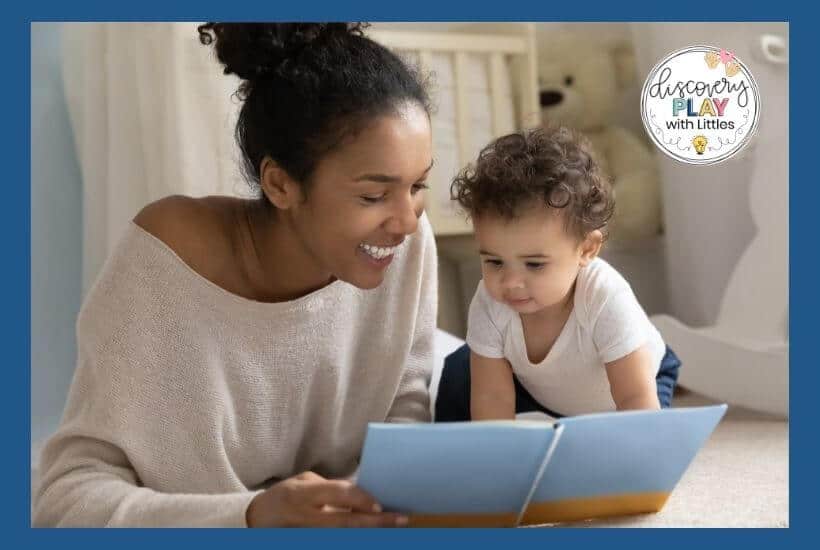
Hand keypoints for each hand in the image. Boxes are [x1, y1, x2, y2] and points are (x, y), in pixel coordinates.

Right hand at [245, 471, 408, 526]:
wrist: (256, 520)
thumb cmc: (285, 496)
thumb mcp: (303, 484)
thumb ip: (331, 488)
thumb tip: (361, 491)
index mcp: (303, 494)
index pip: (337, 494)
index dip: (360, 498)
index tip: (380, 503)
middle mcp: (305, 516)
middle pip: (345, 522)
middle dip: (375, 522)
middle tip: (400, 520)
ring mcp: (306, 535)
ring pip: (343, 537)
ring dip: (368, 533)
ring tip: (392, 529)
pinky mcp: (309, 543)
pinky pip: (335, 541)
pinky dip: (354, 538)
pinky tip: (371, 535)